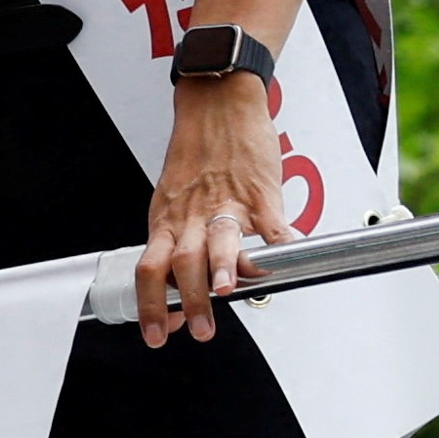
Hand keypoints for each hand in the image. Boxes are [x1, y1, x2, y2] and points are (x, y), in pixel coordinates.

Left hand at [131, 70, 290, 343]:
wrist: (218, 101)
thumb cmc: (197, 151)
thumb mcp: (174, 199)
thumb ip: (178, 240)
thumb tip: (182, 287)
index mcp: (166, 220)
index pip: (149, 271)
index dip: (151, 307)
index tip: (158, 335)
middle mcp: (191, 216)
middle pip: (182, 264)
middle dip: (191, 301)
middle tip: (200, 330)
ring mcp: (226, 204)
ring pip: (220, 241)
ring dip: (225, 269)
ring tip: (230, 292)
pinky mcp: (259, 192)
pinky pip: (273, 223)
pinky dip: (283, 244)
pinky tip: (289, 258)